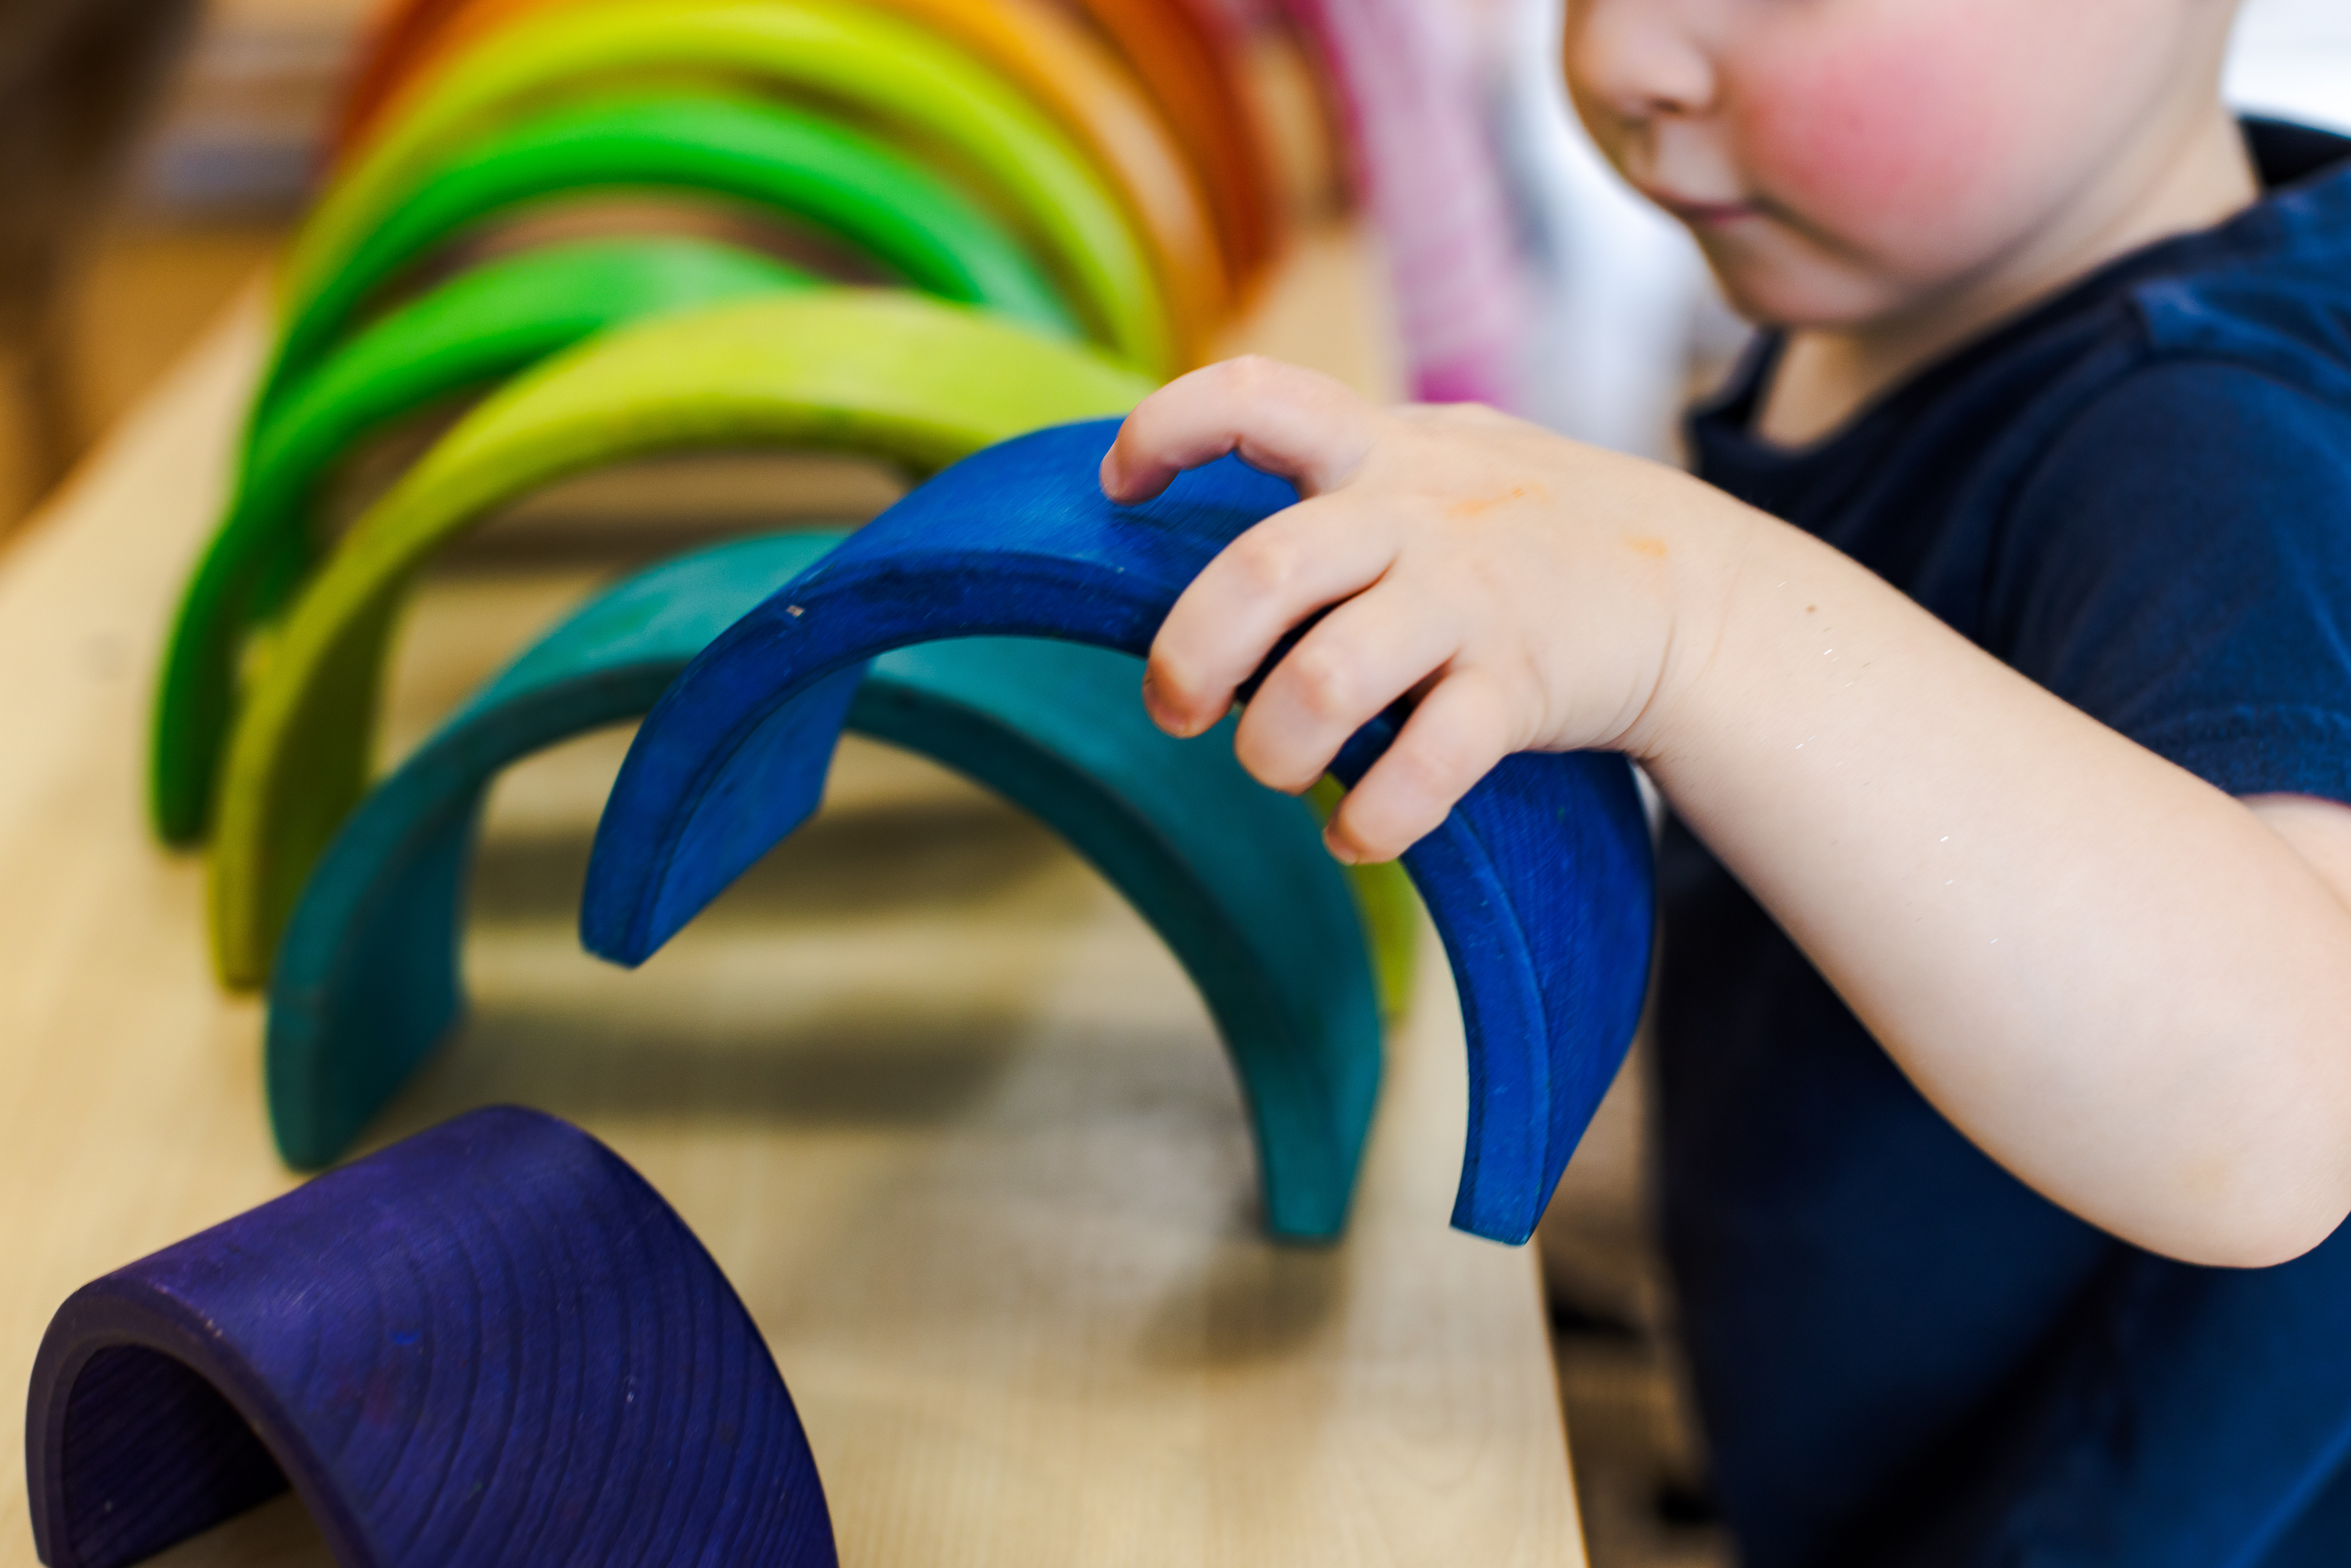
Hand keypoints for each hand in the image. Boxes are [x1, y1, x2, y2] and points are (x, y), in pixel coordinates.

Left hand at [1100, 356, 1755, 861]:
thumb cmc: (1533, 532)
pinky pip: (1421, 770)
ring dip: (1272, 749)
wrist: (1694, 593)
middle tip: (1174, 707)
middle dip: (1188, 654)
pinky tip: (1353, 832)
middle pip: (1260, 572)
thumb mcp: (1446, 457)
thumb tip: (1213, 489)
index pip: (1255, 396)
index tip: (1118, 482)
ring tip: (1276, 768)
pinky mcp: (1517, 689)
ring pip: (1322, 684)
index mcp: (1384, 450)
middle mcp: (1417, 518)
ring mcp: (1469, 604)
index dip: (1167, 426)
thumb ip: (1346, 460)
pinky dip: (1369, 820)